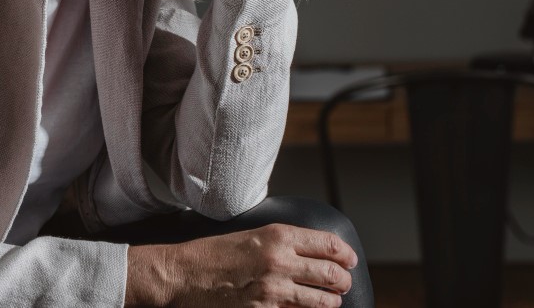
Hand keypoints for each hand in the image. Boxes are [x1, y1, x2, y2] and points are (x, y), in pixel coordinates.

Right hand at [125, 223, 356, 306]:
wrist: (183, 274)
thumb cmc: (213, 252)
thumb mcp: (252, 234)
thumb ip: (282, 241)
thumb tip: (310, 249)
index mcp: (278, 235)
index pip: (328, 244)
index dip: (345, 254)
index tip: (350, 260)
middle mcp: (280, 261)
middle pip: (330, 273)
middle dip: (342, 280)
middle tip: (344, 282)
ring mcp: (272, 289)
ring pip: (320, 300)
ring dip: (330, 301)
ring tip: (332, 301)